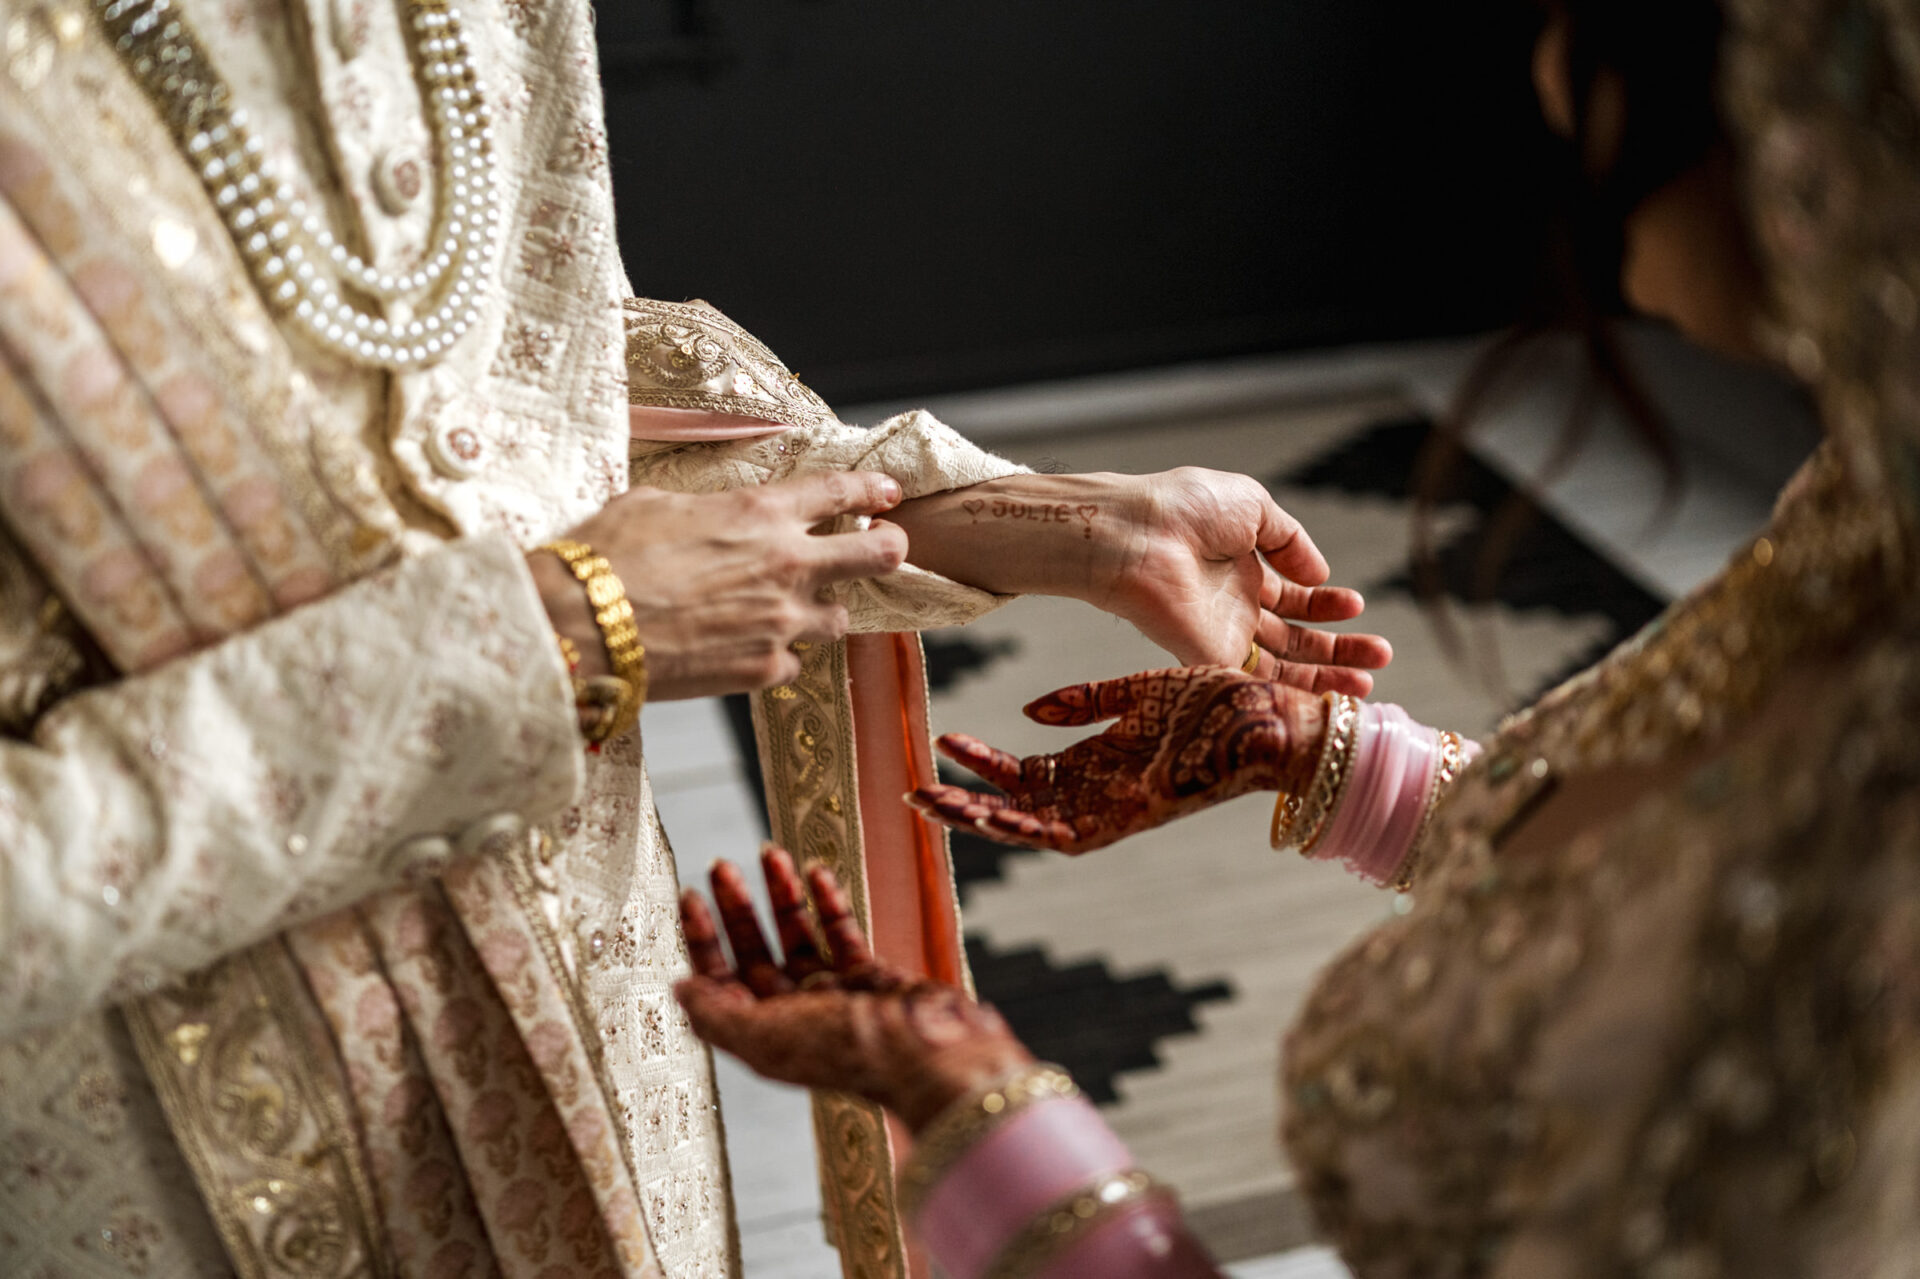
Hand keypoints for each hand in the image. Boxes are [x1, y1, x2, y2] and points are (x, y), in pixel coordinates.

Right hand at [532, 471, 906, 699]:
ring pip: (840, 618)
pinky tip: (746, 649)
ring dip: (823, 611)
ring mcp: (781, 621)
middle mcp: (786, 564)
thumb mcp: (655, 504)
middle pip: (877, 555)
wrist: (581, 626)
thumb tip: (707, 514)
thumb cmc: (605, 557)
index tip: (888, 493)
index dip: (872, 489)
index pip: (840, 492)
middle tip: (887, 549)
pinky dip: (776, 655)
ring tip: (793, 610)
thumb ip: (704, 509)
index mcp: (760, 512)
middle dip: (890, 549)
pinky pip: (793, 662)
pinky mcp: (763, 669)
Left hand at [675, 848, 1031, 1131]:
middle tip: (722, 867)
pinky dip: (827, 902)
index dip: (702, 940)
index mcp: (764, 1035)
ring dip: (781, 895)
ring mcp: (834, 995)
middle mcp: (795, 1015)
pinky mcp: (871, 976)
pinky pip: (841, 932)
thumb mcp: (765, 1038)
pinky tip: (817, 873)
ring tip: (771, 854)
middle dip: (736, 909)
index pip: (719, 982)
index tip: (690, 897)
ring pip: (798, 936)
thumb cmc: (848, 1052)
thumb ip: (716, 1016)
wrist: (930, 1053)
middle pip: (754, 953)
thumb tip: (678, 989)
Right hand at [906, 667, 1327, 853]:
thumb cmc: (1218, 705)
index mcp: (1096, 764)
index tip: (940, 743)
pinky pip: (1073, 833)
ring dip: (985, 821)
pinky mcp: (1135, 817)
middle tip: (914, 797)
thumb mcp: (1141, 692)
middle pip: (1015, 809)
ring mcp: (1115, 811)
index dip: (980, 763)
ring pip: (1034, 829)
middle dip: (964, 806)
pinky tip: (997, 817)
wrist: (1273, 717)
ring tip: (938, 807)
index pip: (1022, 773)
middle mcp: (1099, 795)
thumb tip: (1030, 713)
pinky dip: (1031, 828)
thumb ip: (1087, 701)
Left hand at [1100, 469, 1391, 694]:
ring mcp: (1222, 638)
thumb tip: (1319, 572)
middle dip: (1339, 650)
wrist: (1136, 535)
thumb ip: (1290, 539)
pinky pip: (1254, 685)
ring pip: (1282, 669)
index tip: (1357, 607)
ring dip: (1325, 678)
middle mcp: (1234, 608)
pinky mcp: (1209, 661)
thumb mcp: (1252, 506)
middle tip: (1379, 657)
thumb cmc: (1184, 509)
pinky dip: (1290, 693)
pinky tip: (1325, 694)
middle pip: (1295, 640)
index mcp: (1242, 570)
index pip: (1293, 599)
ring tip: (1367, 683)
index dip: (1326, 606)